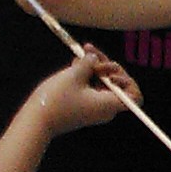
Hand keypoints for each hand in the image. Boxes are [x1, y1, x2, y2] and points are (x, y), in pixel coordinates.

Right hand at [22, 49, 143, 135]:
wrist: (37, 120)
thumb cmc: (56, 100)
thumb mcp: (74, 75)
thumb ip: (88, 63)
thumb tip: (95, 57)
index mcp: (110, 104)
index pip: (134, 95)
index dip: (127, 79)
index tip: (111, 71)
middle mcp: (106, 108)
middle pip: (117, 84)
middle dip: (106, 65)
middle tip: (91, 51)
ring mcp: (95, 108)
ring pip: (103, 83)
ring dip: (95, 67)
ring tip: (81, 52)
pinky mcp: (84, 106)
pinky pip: (92, 88)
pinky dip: (87, 75)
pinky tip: (76, 63)